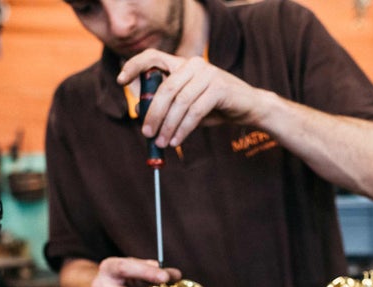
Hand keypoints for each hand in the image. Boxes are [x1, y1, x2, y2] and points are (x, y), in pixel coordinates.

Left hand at [117, 49, 269, 148]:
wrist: (250, 108)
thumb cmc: (217, 107)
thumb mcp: (190, 104)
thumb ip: (171, 105)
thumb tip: (146, 119)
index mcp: (184, 64)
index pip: (153, 57)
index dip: (135, 66)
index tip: (121, 81)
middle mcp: (194, 64)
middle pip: (165, 89)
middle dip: (153, 114)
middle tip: (147, 134)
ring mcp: (208, 74)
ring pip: (180, 102)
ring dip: (169, 126)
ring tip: (163, 143)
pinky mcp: (219, 88)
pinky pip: (195, 111)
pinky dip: (184, 128)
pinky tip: (177, 140)